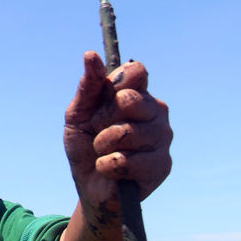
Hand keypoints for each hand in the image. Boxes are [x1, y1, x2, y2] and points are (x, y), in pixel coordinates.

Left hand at [63, 51, 171, 218]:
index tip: (101, 100)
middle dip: (102, 119)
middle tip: (98, 132)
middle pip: (129, 99)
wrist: (88, 185)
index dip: (114, 84)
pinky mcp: (162, 165)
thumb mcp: (77, 114)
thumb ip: (87, 86)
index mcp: (137, 94)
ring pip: (126, 132)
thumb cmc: (85, 145)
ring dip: (103, 146)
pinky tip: (111, 170)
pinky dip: (107, 166)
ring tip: (104, 153)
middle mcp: (156, 111)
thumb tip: (90, 55)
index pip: (136, 72)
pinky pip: (127, 160)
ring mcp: (163, 138)